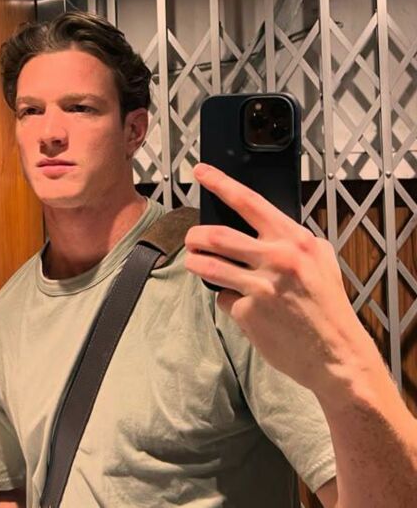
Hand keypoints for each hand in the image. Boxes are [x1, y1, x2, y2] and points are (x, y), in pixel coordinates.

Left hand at [184, 163, 376, 397]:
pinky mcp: (248, 313)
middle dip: (195, 235)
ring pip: (209, 266)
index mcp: (295, 240)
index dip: (220, 184)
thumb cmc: (328, 305)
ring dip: (195, 262)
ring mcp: (260, 286)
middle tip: (191, 238)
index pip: (249, 202)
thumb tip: (265, 223)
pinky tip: (241, 305)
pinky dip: (226, 299)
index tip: (201, 172)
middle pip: (217, 235)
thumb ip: (294, 239)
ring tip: (194, 261)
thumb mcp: (321, 259)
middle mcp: (277, 258)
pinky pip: (223, 298)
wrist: (337, 355)